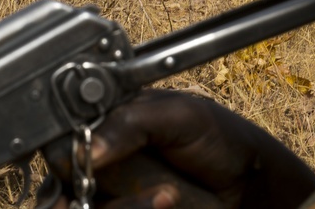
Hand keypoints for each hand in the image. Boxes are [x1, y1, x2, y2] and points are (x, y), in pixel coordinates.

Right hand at [42, 89, 314, 208]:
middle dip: (78, 191)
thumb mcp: (181, 115)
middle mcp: (102, 171)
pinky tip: (168, 203)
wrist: (256, 186)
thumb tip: (86, 151)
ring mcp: (116, 201)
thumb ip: (129, 121)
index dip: (64, 158)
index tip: (78, 163)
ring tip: (165, 196)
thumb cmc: (223, 142)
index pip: (59, 146)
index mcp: (107, 131)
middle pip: (58, 190)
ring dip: (122, 207)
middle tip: (99, 187)